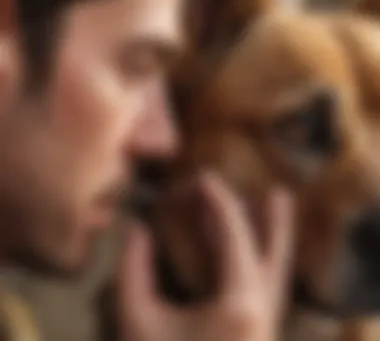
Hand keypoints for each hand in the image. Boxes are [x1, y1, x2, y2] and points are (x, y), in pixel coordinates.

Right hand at [119, 173, 292, 340]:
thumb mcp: (136, 321)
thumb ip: (134, 269)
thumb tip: (138, 228)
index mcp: (239, 305)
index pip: (236, 238)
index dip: (220, 201)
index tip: (203, 178)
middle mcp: (264, 313)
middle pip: (276, 256)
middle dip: (276, 222)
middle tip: (279, 193)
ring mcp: (266, 327)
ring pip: (276, 273)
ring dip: (276, 240)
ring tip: (280, 210)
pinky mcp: (257, 335)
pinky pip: (263, 288)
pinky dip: (257, 262)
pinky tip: (249, 252)